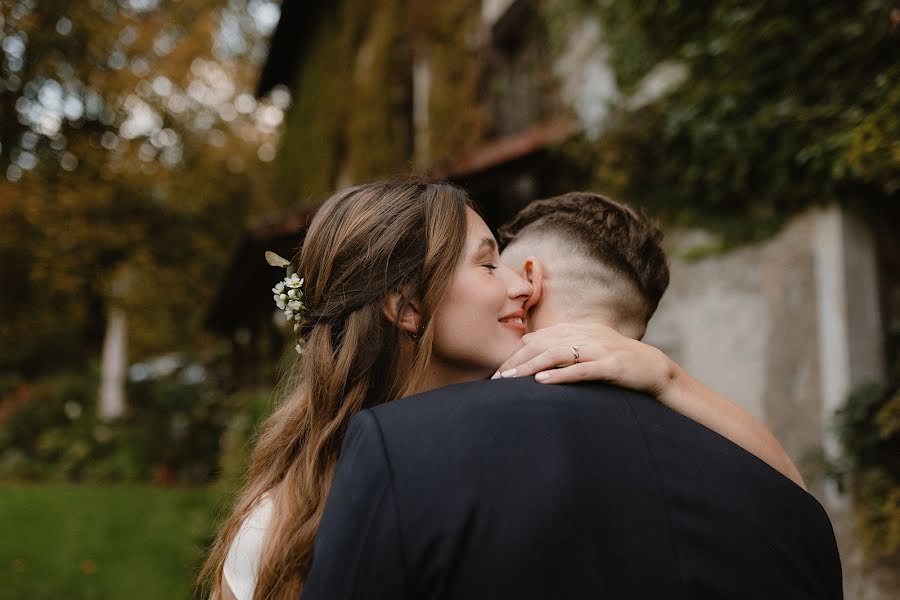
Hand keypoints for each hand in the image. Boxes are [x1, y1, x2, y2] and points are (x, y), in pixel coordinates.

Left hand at [493, 323, 675, 399]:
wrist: (653, 368)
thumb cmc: (616, 360)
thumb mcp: (588, 346)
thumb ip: (562, 342)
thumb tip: (529, 341)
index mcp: (578, 330)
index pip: (539, 338)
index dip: (516, 352)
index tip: (498, 369)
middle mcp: (586, 336)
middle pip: (543, 344)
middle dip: (517, 360)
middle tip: (496, 377)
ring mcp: (599, 350)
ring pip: (557, 354)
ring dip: (531, 366)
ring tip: (511, 379)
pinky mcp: (611, 366)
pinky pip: (582, 370)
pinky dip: (561, 375)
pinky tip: (542, 382)